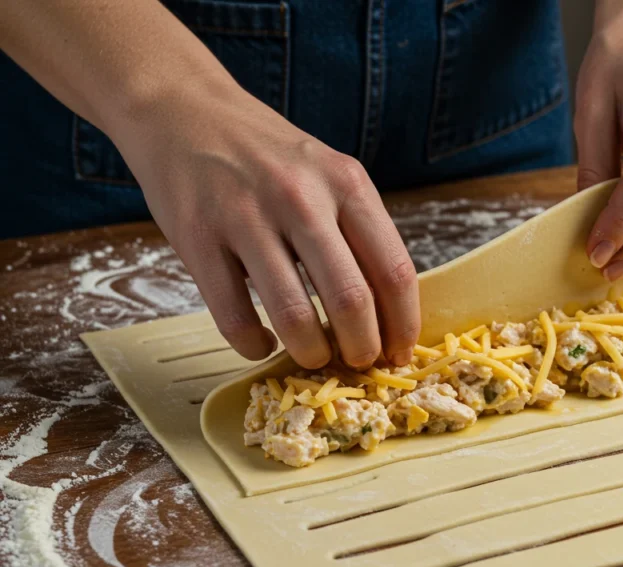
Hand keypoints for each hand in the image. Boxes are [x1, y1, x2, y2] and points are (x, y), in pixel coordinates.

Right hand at [118, 82, 419, 369]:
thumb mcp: (327, 175)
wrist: (183, 111)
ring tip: (312, 357)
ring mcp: (245, 217)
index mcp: (346, 184)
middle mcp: (300, 198)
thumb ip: (356, 231)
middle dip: (362, 348)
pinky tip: (260, 344)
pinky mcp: (197, 238)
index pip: (394, 270)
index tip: (399, 354)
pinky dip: (253, 346)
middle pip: (351, 299)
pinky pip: (234, 316)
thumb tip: (386, 315)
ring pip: (293, 315)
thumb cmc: (268, 157)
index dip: (403, 325)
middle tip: (357, 364)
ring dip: (310, 353)